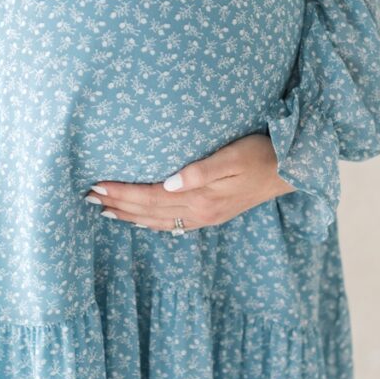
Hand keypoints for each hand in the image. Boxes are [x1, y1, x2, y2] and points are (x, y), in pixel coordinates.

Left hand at [83, 132, 296, 232]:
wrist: (292, 170)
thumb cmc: (262, 154)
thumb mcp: (234, 157)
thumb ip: (201, 170)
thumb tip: (168, 182)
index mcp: (201, 198)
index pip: (150, 196)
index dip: (122, 192)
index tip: (96, 185)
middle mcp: (200, 212)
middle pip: (149, 210)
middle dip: (118, 204)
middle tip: (88, 197)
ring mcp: (206, 217)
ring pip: (158, 220)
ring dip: (129, 215)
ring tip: (104, 211)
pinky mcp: (212, 215)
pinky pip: (173, 224)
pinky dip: (150, 222)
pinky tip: (140, 220)